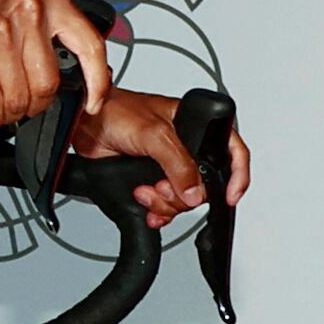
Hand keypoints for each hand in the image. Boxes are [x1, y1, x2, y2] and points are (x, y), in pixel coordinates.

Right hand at [0, 0, 111, 134]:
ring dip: (5, 114)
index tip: (93, 104)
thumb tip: (78, 79)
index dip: (96, 82)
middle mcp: (28, 7)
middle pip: (47, 84)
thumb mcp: (25, 5)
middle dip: (32, 106)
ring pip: (17, 97)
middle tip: (18, 105)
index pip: (89, 45)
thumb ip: (52, 32)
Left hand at [88, 87, 246, 222]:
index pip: (232, 151)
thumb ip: (178, 163)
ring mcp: (169, 165)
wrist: (85, 126)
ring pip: (185, 200)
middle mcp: (186, 146)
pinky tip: (146, 205)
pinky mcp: (152, 180)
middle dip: (184, 195)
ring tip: (145, 190)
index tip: (230, 196)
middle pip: (205, 185)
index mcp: (196, 125)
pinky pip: (166, 207)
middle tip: (162, 187)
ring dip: (165, 203)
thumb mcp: (154, 133)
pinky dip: (157, 211)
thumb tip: (194, 192)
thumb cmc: (116, 111)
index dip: (238, 175)